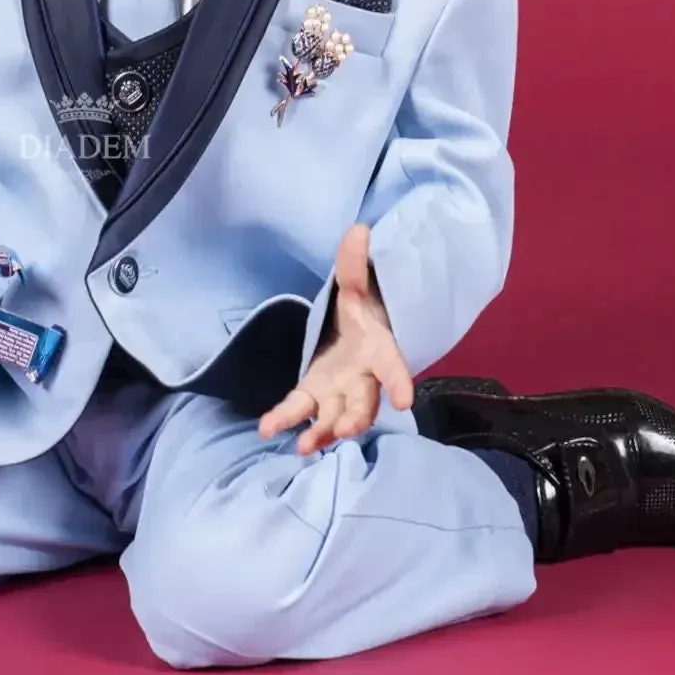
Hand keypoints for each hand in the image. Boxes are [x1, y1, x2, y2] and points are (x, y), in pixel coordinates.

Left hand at [259, 221, 413, 454]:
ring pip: (335, 415)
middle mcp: (362, 377)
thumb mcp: (355, 282)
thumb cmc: (360, 308)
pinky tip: (268, 429)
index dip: (401, 381)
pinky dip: (287, 420)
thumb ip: (354, 262)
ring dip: (321, 432)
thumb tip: (358, 229)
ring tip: (303, 446)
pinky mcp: (316, 395)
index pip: (394, 366)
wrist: (352, 327)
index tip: (406, 400)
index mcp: (379, 349)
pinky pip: (304, 410)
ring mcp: (339, 390)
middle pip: (364, 402)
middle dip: (355, 418)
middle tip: (344, 431)